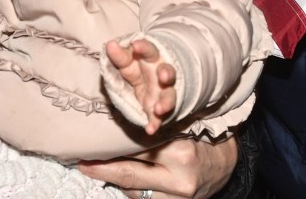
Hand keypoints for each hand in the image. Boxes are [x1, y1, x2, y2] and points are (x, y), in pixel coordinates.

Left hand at [78, 136, 238, 198]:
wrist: (226, 164)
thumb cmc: (200, 136)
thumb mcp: (181, 124)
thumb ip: (155, 125)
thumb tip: (119, 116)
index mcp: (181, 153)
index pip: (138, 147)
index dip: (111, 143)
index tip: (89, 139)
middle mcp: (178, 179)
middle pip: (130, 173)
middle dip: (102, 166)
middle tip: (79, 159)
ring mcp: (176, 198)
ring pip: (133, 189)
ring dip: (110, 177)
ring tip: (88, 166)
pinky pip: (141, 197)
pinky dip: (127, 187)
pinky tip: (111, 176)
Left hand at [106, 39, 176, 134]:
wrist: (148, 78)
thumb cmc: (136, 65)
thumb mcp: (126, 59)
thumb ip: (119, 55)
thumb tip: (110, 44)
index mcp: (152, 58)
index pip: (149, 50)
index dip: (143, 47)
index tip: (135, 45)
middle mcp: (161, 74)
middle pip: (168, 73)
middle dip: (167, 74)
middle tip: (162, 77)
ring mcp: (162, 92)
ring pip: (169, 96)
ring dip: (166, 103)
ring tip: (159, 109)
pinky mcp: (159, 108)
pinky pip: (159, 117)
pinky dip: (156, 124)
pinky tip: (150, 130)